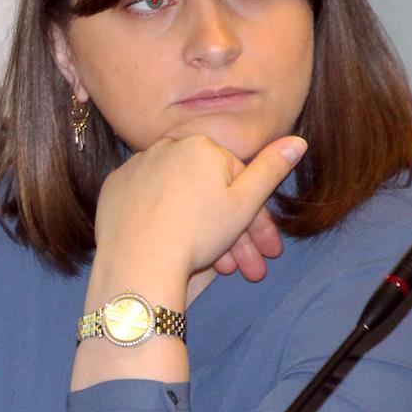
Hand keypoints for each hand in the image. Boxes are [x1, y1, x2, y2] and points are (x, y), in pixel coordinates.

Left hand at [95, 133, 305, 286]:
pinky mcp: (114, 188)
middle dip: (235, 234)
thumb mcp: (246, 202)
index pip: (237, 181)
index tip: (268, 251)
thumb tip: (297, 140)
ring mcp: (135, 166)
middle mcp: (165, 146)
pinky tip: (175, 246)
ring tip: (218, 270)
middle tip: (248, 270)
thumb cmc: (199, 232)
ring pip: (179, 199)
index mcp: (201, 144)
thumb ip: (271, 168)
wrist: (139, 261)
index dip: (258, 220)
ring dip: (203, 232)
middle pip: (207, 192)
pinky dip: (163, 220)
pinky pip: (148, 203)